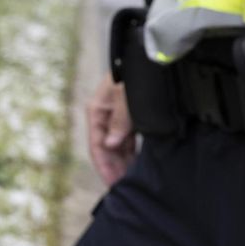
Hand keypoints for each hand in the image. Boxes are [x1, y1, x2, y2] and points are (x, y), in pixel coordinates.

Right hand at [85, 71, 135, 185]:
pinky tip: (138, 162)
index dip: (103, 166)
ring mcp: (117, 115)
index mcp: (97, 110)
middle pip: (107, 147)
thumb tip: (110, 144)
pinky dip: (132, 151)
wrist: (147, 58)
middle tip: (123, 187)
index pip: (97, 145)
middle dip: (114, 167)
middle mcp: (104, 114)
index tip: (112, 183)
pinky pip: (128, 138)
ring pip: (118, 144)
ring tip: (131, 179)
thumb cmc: (134, 74)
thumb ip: (119, 122)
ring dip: (123, 161)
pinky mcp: (130, 114)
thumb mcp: (126, 98)